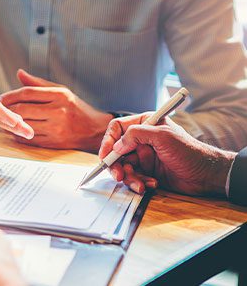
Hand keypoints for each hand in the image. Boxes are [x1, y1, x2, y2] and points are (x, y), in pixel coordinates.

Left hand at [0, 69, 112, 151]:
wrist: (94, 131)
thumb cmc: (76, 109)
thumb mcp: (61, 91)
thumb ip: (38, 84)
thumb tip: (20, 73)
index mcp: (59, 95)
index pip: (27, 93)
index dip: (10, 95)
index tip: (0, 98)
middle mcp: (58, 111)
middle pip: (23, 109)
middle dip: (6, 109)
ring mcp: (56, 129)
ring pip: (23, 125)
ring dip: (9, 123)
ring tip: (3, 119)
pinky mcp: (53, 143)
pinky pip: (28, 139)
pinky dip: (18, 134)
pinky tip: (14, 130)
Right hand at [99, 113, 236, 194]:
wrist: (204, 174)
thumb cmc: (188, 150)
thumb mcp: (162, 136)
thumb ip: (136, 135)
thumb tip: (116, 145)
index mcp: (144, 124)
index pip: (117, 129)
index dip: (108, 142)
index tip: (105, 155)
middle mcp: (141, 139)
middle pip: (116, 151)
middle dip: (116, 165)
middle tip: (119, 176)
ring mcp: (143, 156)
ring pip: (123, 167)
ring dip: (130, 177)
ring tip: (141, 184)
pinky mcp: (146, 171)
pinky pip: (133, 177)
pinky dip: (139, 182)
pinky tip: (151, 184)